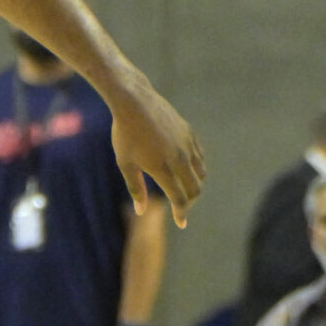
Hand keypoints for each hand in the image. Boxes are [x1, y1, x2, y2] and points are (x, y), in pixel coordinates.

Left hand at [107, 74, 205, 226]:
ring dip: (195, 185)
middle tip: (182, 208)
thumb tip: (141, 211)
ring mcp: (187, 145)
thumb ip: (136, 188)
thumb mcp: (125, 164)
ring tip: (184, 191)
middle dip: (190, 202)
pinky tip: (187, 171)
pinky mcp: (190, 134)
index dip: (182, 213)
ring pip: (201, 173)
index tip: (181, 223)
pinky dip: (197, 168)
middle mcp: (180, 158)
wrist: (135, 102)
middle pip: (195, 189)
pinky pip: (200, 157)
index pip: (179, 198)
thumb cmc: (124, 134)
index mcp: (163, 168)